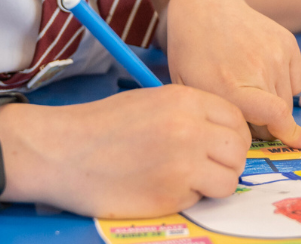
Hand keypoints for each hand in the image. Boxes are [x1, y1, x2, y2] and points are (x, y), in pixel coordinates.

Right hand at [0, 85, 248, 217]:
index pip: (236, 120)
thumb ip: (190, 114)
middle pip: (238, 151)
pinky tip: (162, 188)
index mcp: (185, 100)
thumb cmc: (102, 126)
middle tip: (208, 167)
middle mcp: (191, 130)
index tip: (222, 146)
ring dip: (213, 184)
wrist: (62, 151)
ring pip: (228, 180)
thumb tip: (222, 134)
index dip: (233, 136)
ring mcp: (183, 164)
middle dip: (228, 161)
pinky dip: (189, 198)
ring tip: (186, 180)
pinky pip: (201, 199)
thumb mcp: (152, 102)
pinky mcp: (171, 195)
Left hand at [164, 0, 300, 148]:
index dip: (288, 134)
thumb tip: (256, 140)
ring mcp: (277, 53)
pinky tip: (261, 70)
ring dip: (275, 101)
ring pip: (289, 98)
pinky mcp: (288, 42)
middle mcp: (258, 68)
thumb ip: (223, 117)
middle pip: (280, 113)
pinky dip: (283, 84)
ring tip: (249, 83)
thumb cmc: (194, 56)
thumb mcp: (194, 91)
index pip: (275, 116)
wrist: (205, 9)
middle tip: (246, 109)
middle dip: (267, 121)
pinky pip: (296, 80)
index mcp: (229, 86)